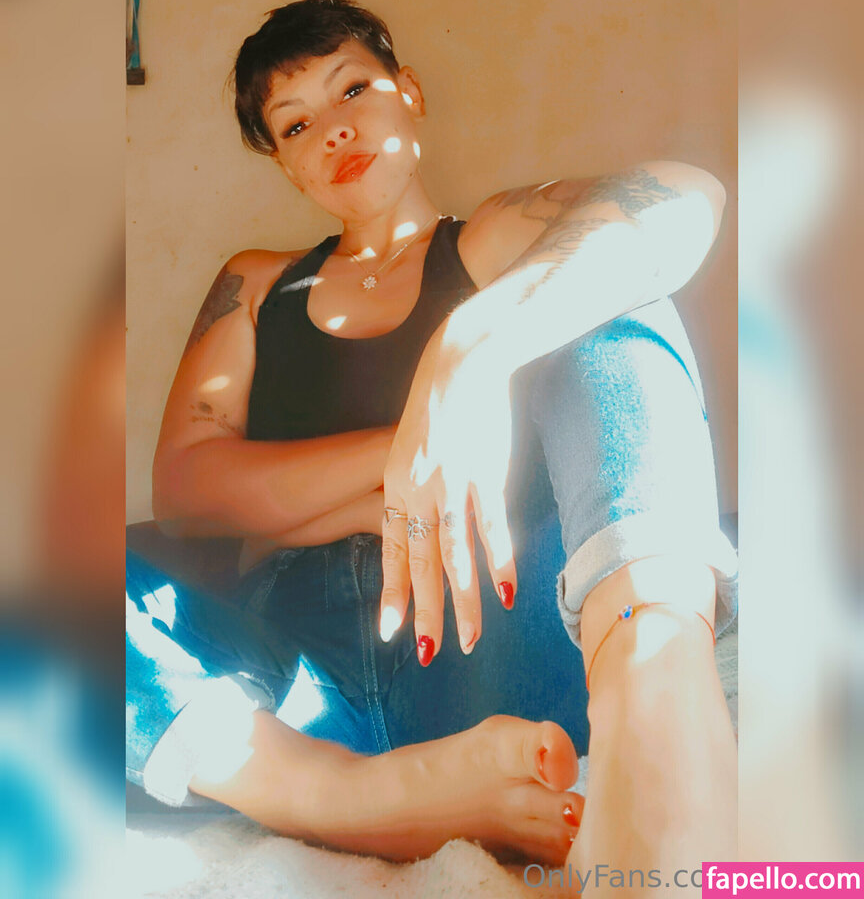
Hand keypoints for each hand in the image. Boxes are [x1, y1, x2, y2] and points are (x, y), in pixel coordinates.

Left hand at [379, 356, 516, 663]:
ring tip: (469, 640)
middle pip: (422, 561)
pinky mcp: (485, 472)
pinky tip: (505, 594)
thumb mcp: (415, 441)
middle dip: (426, 610)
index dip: (394, 590)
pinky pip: (491, 527)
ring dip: (463, 601)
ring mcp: (452, 482)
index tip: (391, 630)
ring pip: (455, 555)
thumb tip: (430, 519)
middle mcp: (418, 488)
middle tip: (431, 652)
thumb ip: (419, 482)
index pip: (392, 548)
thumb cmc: (440, 398)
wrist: (463, 358)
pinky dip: (499, 562)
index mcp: (397, 482)